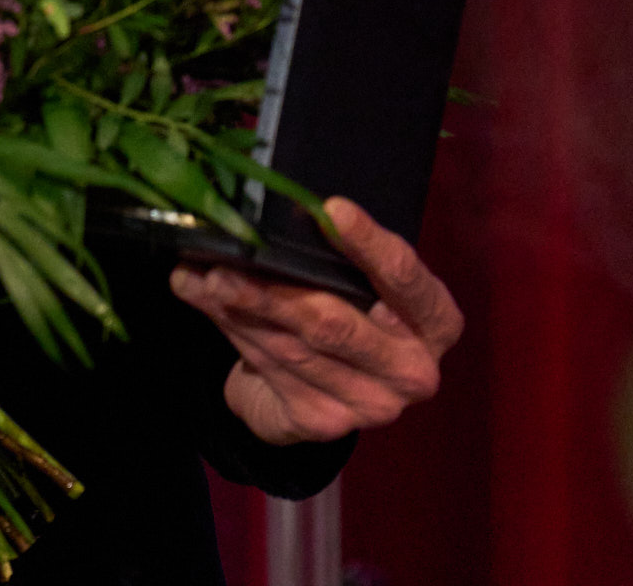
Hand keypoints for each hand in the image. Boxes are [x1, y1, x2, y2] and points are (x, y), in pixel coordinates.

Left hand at [171, 197, 464, 444]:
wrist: (317, 393)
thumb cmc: (343, 314)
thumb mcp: (352, 284)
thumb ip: (327, 257)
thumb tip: (259, 217)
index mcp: (433, 321)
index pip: (405, 279)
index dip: (369, 245)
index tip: (331, 210)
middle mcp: (412, 370)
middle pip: (335, 323)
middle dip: (274, 291)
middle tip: (225, 264)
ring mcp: (371, 404)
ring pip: (292, 347)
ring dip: (239, 307)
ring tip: (202, 276)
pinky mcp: (323, 422)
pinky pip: (270, 369)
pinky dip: (230, 328)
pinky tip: (199, 298)